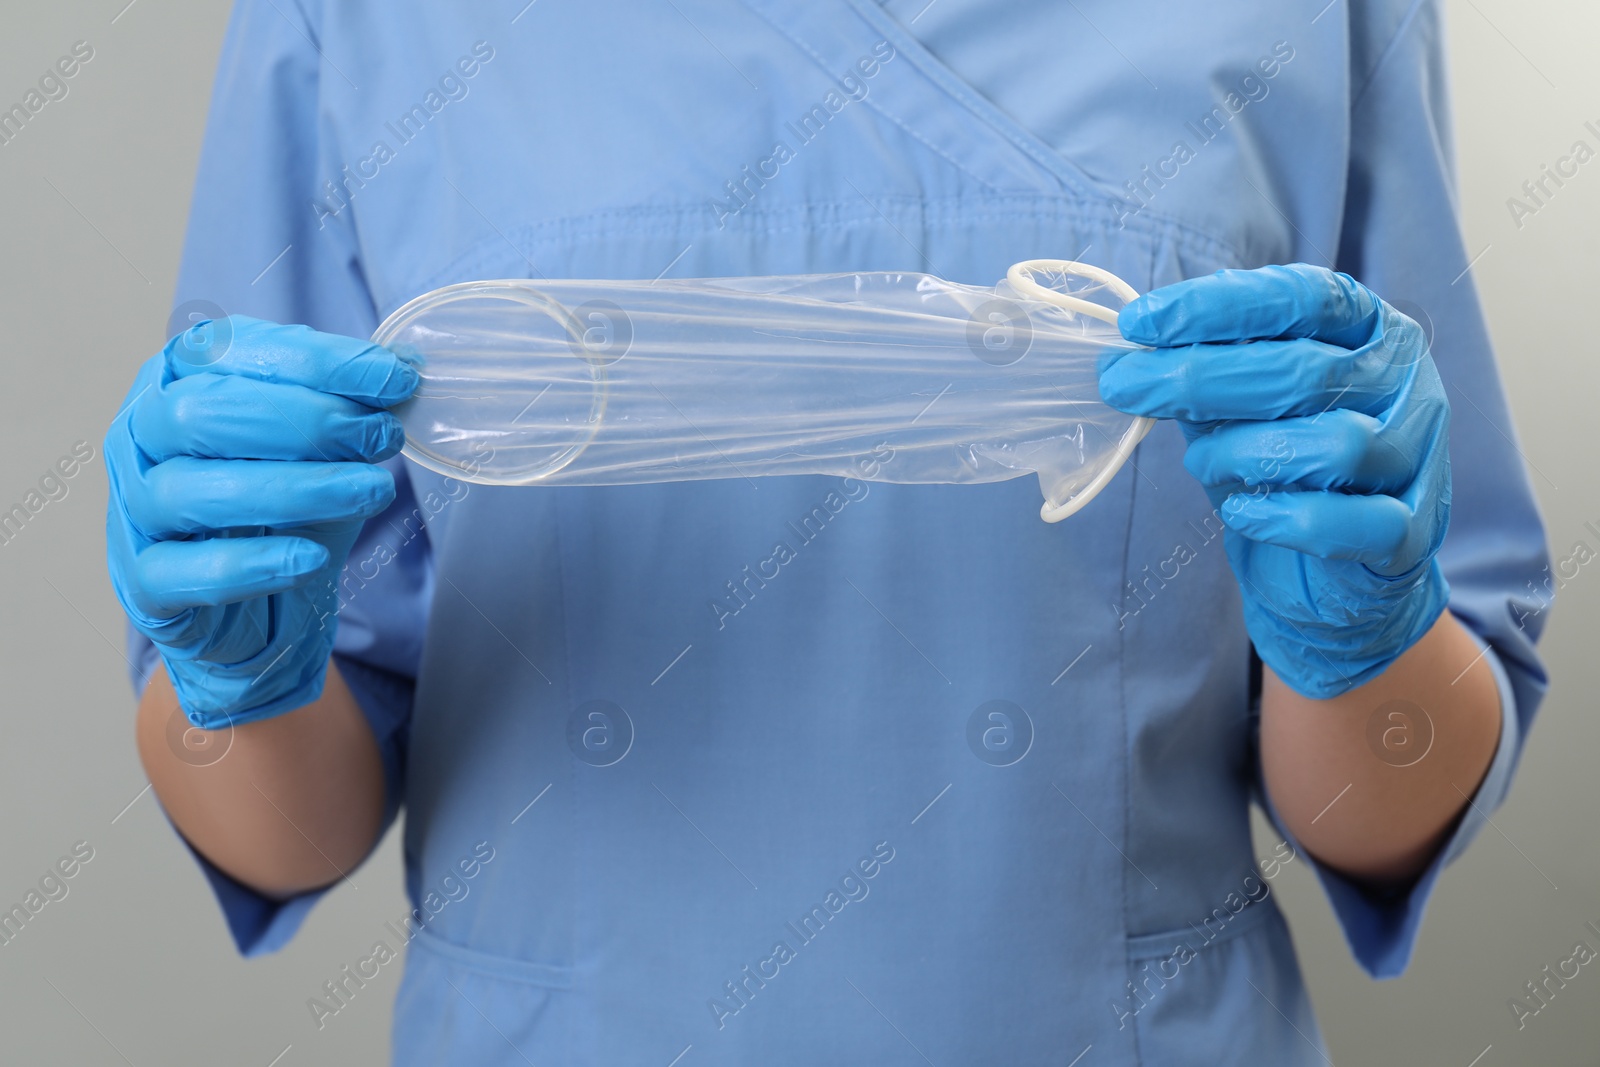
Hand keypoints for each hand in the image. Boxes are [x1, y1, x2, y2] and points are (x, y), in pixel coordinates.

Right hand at [105, 316, 418, 727]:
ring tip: (372, 491)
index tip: (395, 377)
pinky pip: (179, 570)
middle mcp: (140, 438)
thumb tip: (404, 364)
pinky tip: (311, 558)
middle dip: (303, 420)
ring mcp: (134, 511)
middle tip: (381, 437)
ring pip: (187, 488)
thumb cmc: (287, 511)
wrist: (264, 611)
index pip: (228, 350)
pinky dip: (249, 563)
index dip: (315, 360)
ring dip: (294, 488)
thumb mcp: (326, 450)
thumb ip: (351, 405)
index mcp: (177, 381)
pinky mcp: (145, 584)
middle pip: (197, 411)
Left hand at [1100, 264, 1450, 697]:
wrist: (1332, 573)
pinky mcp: (1409, 533)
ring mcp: (1416, 457)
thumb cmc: (1285, 468)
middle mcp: (1405, 383)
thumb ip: (1209, 371)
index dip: (1216, 306)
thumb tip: (1136, 347)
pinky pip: (1353, 522)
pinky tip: (1241, 513)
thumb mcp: (1243, 405)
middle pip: (1305, 371)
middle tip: (1124, 386)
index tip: (1138, 322)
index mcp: (1370, 330)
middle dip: (1198, 376)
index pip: (1301, 297)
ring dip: (1244, 453)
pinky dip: (1285, 518)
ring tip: (1202, 465)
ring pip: (1336, 444)